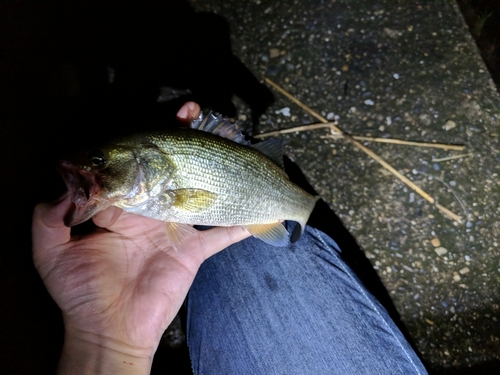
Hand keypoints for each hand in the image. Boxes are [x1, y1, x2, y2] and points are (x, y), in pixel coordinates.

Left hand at [32, 102, 249, 374]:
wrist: (111, 328)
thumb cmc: (80, 292)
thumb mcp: (51, 251)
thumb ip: (50, 214)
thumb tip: (65, 178)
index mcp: (118, 205)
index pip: (134, 163)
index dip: (145, 137)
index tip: (158, 117)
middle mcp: (149, 210)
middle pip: (170, 169)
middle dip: (184, 141)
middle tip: (199, 114)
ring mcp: (174, 229)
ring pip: (197, 193)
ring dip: (214, 171)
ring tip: (229, 146)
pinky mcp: (193, 251)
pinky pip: (220, 236)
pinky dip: (240, 226)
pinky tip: (259, 212)